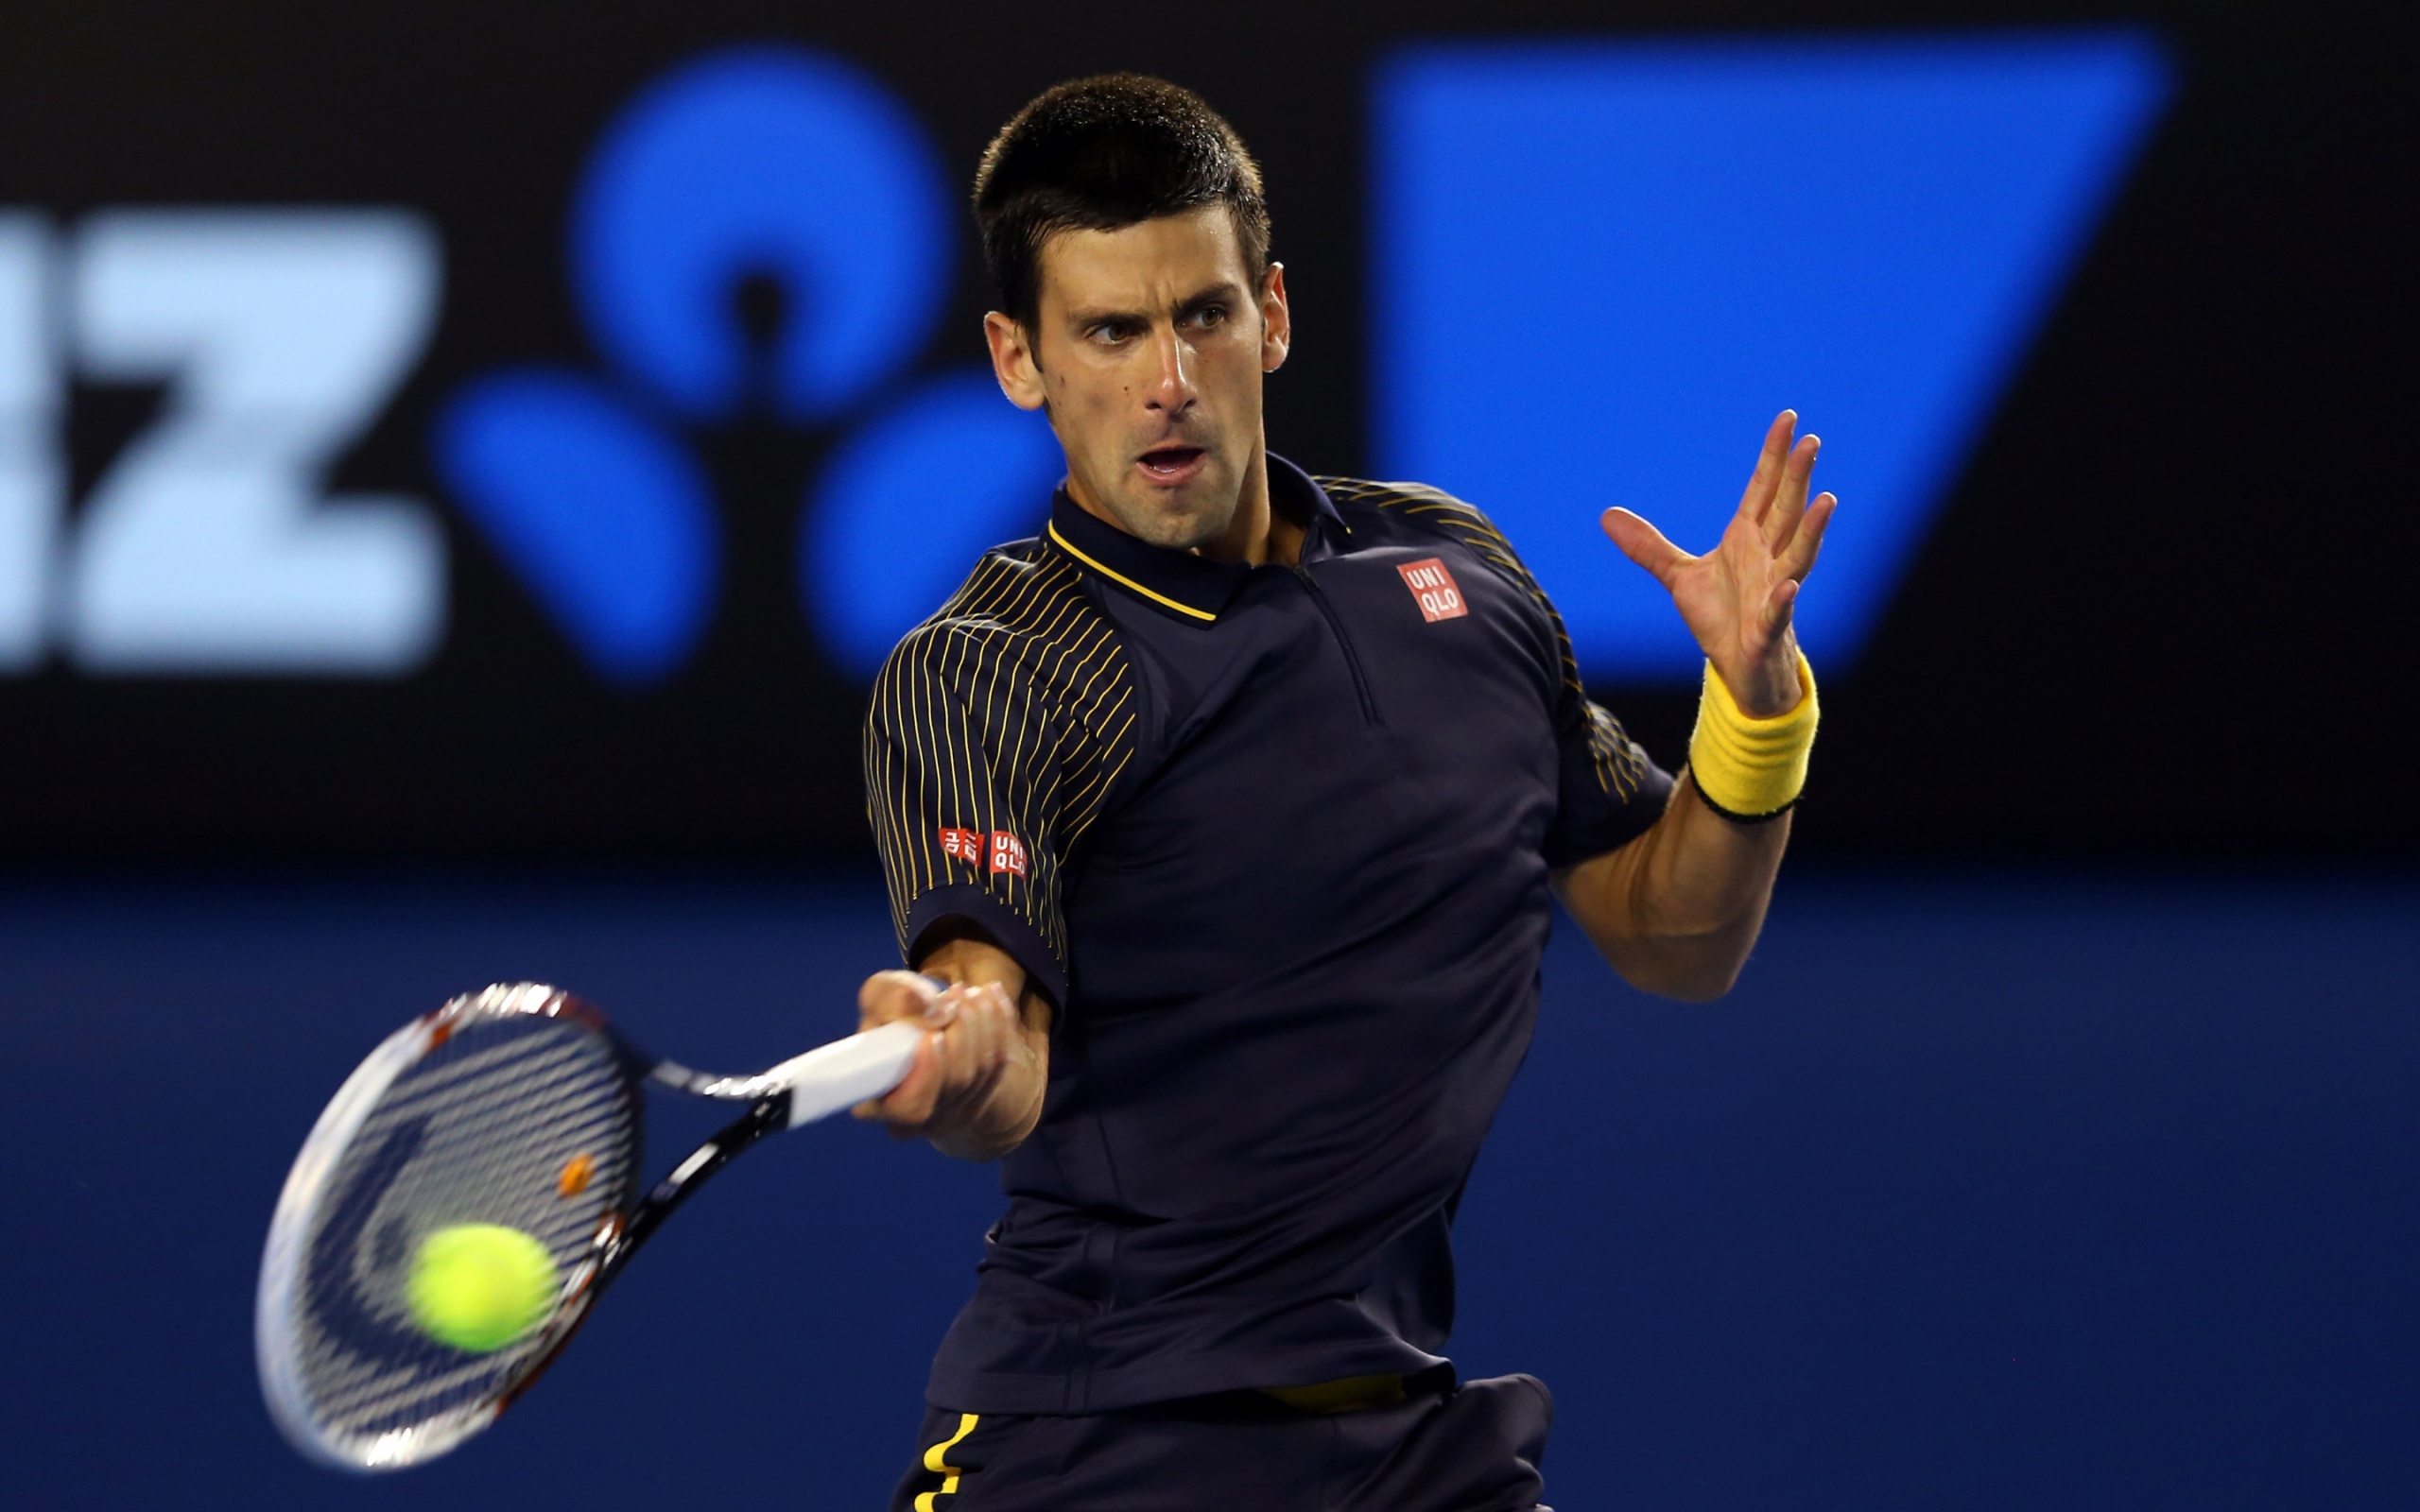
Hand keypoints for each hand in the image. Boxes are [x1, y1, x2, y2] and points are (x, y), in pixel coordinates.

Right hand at [851, 960, 1042, 1158]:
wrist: (915, 1028)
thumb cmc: (888, 1015)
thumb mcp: (878, 997)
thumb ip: (894, 1000)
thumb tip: (936, 1012)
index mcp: (884, 1105)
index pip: (909, 1108)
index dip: (928, 1073)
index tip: (933, 1036)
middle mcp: (923, 1119)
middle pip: (957, 1081)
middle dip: (961, 1030)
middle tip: (953, 994)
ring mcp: (956, 1111)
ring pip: (982, 1070)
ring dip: (981, 1021)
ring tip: (968, 991)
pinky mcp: (982, 1096)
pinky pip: (1001, 1061)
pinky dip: (1000, 1022)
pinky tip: (992, 994)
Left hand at [1600, 411, 1835, 716]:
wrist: (1737, 665)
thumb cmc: (1720, 616)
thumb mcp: (1679, 576)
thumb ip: (1648, 546)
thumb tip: (1606, 515)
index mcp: (1747, 538)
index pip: (1763, 488)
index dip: (1773, 454)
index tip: (1788, 418)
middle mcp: (1767, 558)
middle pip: (1786, 510)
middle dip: (1798, 478)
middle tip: (1811, 441)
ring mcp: (1773, 590)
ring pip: (1798, 554)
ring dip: (1811, 529)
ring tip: (1827, 500)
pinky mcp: (1768, 627)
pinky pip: (1778, 610)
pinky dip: (1783, 599)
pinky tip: (1790, 586)